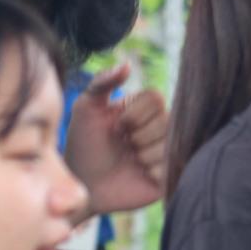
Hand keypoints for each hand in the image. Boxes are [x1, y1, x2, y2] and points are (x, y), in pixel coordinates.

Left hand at [65, 60, 166, 215]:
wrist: (81, 184)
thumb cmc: (82, 145)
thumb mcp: (86, 108)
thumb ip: (102, 82)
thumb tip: (127, 64)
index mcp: (143, 108)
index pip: (156, 98)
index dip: (134, 114)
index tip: (116, 127)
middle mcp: (159, 128)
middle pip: (166, 121)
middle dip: (137, 136)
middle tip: (123, 147)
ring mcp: (166, 152)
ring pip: (168, 146)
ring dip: (142, 155)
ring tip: (129, 162)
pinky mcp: (168, 177)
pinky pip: (169, 169)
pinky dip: (149, 173)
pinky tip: (137, 176)